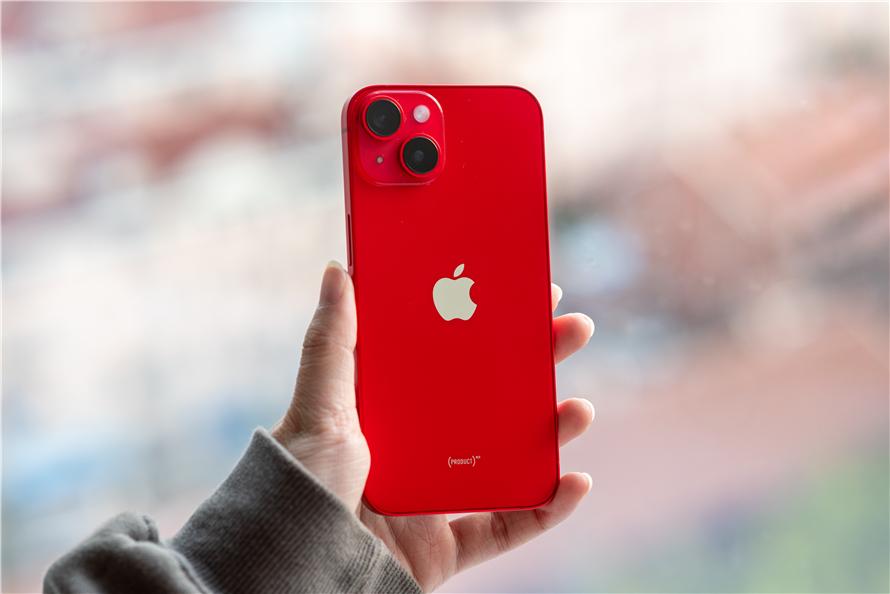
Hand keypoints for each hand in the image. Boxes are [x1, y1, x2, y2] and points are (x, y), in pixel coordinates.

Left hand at [272, 261, 594, 591]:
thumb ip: (332, 343)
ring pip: (509, 459)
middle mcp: (417, 450)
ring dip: (551, 432)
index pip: (450, 357)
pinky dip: (546, 510)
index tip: (525, 293)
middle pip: (491, 401)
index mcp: (389, 410)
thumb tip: (339, 270)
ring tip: (579, 408)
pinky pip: (507, 527)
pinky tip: (577, 482)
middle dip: (536, 364)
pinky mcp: (445, 548)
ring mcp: (434, 498)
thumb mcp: (318, 408)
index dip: (490, 325)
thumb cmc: (298, 486)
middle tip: (573, 330)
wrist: (294, 571)